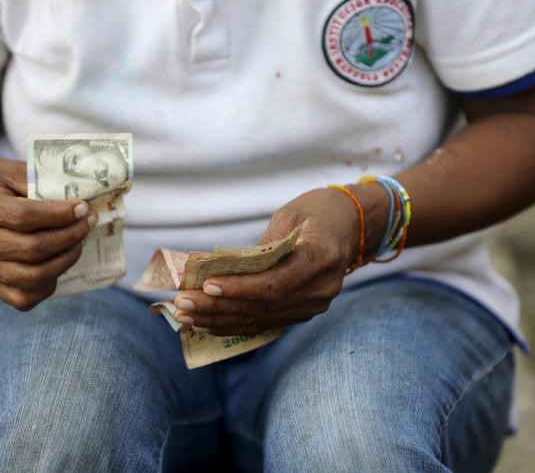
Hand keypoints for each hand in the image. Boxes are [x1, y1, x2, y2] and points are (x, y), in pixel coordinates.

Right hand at [0, 155, 95, 310]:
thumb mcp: (8, 169)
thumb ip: (40, 183)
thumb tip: (78, 206)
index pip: (24, 217)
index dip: (60, 215)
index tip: (83, 208)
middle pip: (32, 249)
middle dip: (70, 236)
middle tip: (88, 223)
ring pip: (31, 277)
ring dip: (65, 260)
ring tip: (78, 243)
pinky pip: (22, 297)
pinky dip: (48, 284)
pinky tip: (59, 263)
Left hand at [172, 187, 378, 335]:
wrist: (354, 226)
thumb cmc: (319, 211)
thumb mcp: (290, 215)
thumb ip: (262, 245)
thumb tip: (221, 268)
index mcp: (321, 258)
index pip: (274, 284)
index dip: (238, 289)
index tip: (206, 286)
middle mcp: (321, 288)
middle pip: (263, 306)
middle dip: (218, 308)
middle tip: (181, 305)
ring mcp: (315, 304)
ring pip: (261, 319)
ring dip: (219, 320)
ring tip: (185, 316)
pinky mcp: (304, 311)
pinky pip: (266, 321)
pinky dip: (234, 323)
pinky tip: (206, 323)